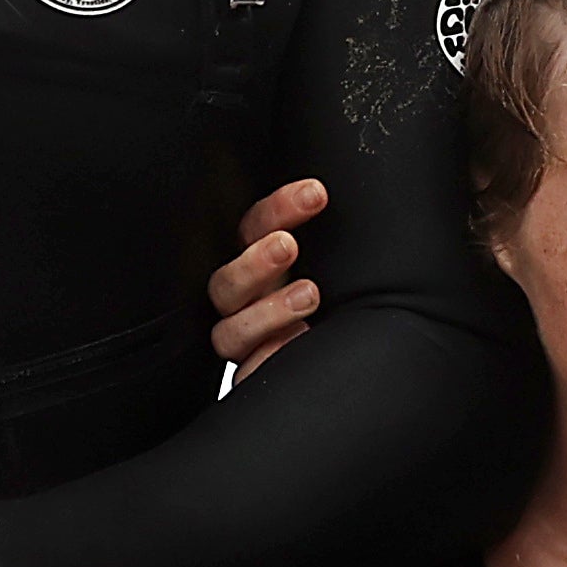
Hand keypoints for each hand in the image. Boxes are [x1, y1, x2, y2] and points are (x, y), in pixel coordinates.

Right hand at [208, 176, 330, 376]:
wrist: (340, 358)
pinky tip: (298, 341)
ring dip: (267, 311)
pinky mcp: (252, 375)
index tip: (315, 194)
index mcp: (257, 264)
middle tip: (287, 246)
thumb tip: (336, 191)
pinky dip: (270, 357)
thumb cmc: (336, 304)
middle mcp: (243, 303)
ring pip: (230, 330)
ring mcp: (243, 341)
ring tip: (309, 295)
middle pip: (227, 281)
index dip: (278, 210)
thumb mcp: (334, 262)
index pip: (253, 228)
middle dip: (255, 261)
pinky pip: (247, 372)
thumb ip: (329, 233)